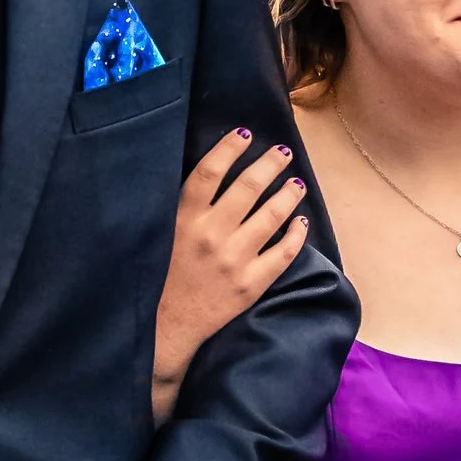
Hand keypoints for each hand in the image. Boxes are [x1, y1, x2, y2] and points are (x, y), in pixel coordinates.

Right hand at [152, 129, 309, 419]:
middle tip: (283, 152)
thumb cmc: (160, 277)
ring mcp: (234, 259)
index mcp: (184, 219)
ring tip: (296, 182)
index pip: (210, 171)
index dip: (229, 147)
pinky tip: (301, 221)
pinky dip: (295, 233)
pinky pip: (283, 253)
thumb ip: (182, 207)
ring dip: (288, 193)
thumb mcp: (161, 234)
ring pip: (271, 215)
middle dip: (270, 163)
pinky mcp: (251, 284)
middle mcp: (211, 235)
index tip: (245, 133)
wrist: (165, 328)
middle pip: (248, 186)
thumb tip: (211, 172)